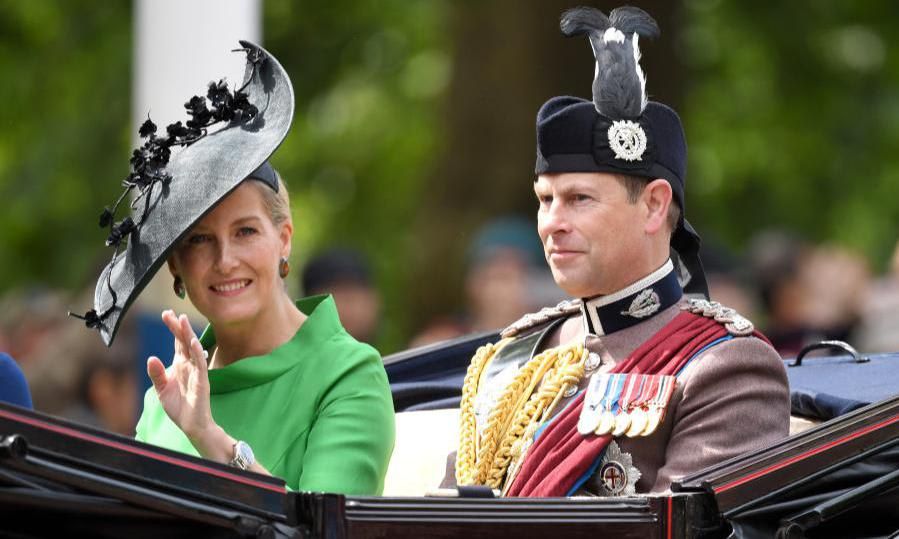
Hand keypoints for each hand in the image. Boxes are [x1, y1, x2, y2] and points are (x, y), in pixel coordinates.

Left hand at [147, 310, 214, 443]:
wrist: (191, 425)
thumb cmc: (180, 407)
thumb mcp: (162, 389)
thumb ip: (157, 373)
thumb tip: (151, 358)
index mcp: (180, 365)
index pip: (177, 342)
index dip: (173, 328)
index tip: (167, 314)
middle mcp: (189, 365)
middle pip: (184, 341)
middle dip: (178, 327)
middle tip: (170, 313)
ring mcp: (197, 371)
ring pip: (193, 348)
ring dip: (188, 334)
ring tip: (183, 320)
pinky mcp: (202, 380)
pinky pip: (200, 364)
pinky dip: (197, 352)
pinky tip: (193, 342)